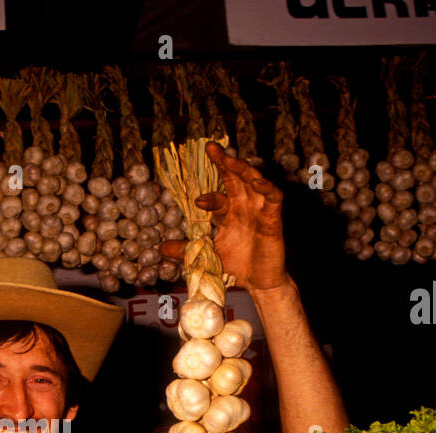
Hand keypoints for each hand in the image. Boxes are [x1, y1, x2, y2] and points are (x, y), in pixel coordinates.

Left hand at [161, 142, 289, 293]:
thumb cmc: (236, 266)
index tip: (197, 201)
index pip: (217, 196)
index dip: (208, 196)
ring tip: (229, 159)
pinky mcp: (274, 219)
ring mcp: (259, 210)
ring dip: (242, 169)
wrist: (259, 283)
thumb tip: (161, 247)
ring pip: (253, 181)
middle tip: (210, 147)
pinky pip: (274, 198)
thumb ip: (186, 250)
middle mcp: (244, 206)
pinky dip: (268, 188)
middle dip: (224, 162)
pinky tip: (258, 183)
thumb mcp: (208, 255)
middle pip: (235, 178)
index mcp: (228, 213)